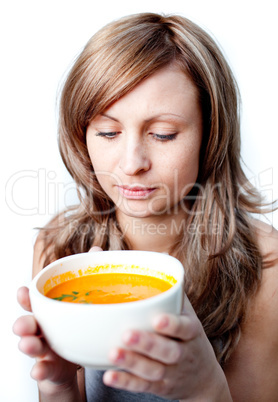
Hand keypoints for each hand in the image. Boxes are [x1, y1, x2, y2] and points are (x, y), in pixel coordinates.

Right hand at [13, 286, 78, 395]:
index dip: (27, 298)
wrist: (72, 366)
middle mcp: (43, 331)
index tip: (23, 292)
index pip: (35, 304)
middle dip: (24, 324)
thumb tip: (105, 280)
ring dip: (28, 345)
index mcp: (49, 315)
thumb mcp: (80, 316)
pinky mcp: (49, 368)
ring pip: (33, 346)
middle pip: (29, 325)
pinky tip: (38, 370)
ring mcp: (44, 350)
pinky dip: (40, 370)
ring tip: (27, 344)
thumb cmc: (73, 335)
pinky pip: (43, 369)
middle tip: (21, 325)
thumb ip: (87, 304)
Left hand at [103, 295, 230, 400]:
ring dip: (133, 362)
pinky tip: (110, 375)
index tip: (157, 319)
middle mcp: (183, 354)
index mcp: (190, 331)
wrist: (204, 378)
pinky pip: (143, 386)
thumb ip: (173, 293)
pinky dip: (126, 382)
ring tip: (113, 352)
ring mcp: (172, 373)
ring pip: (153, 370)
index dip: (172, 325)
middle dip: (148, 344)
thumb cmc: (188, 337)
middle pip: (168, 351)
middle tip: (127, 334)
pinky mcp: (160, 387)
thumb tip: (156, 263)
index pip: (184, 328)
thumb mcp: (188, 315)